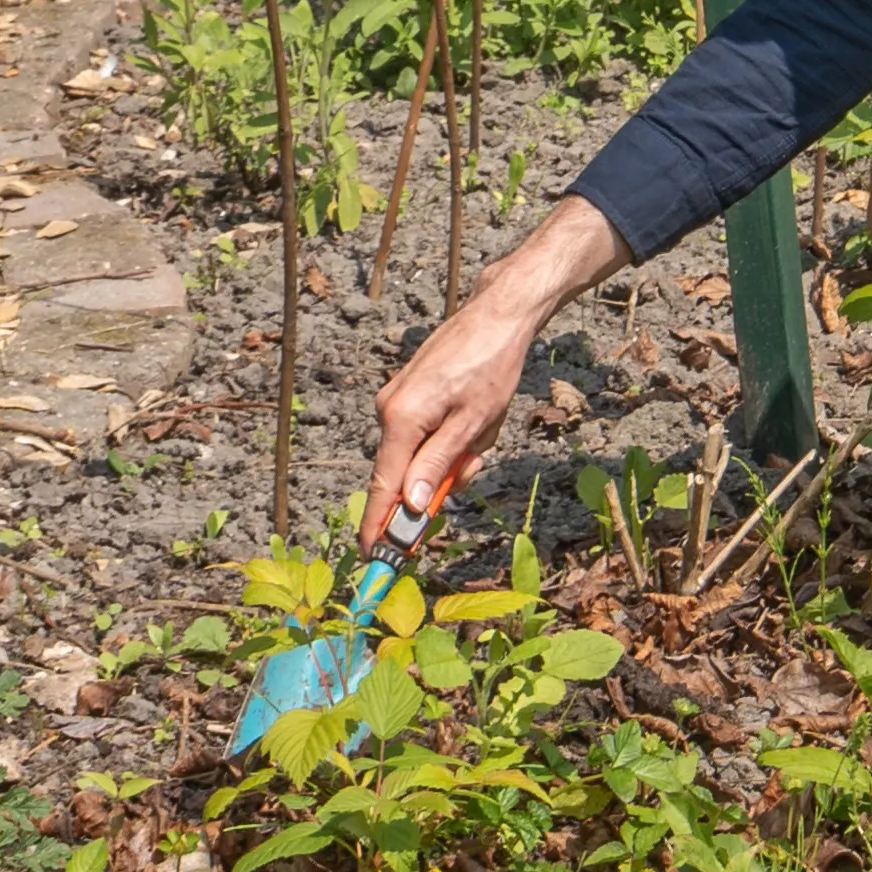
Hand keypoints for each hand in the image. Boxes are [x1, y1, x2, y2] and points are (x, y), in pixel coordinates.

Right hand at [362, 195, 630, 550]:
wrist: (498, 314)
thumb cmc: (492, 366)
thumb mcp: (474, 425)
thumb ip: (439, 467)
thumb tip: (410, 504)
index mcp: (401, 419)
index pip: (383, 486)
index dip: (379, 525)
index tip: (373, 558)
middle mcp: (388, 408)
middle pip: (399, 472)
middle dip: (433, 485)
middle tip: (466, 475)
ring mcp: (395, 397)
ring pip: (415, 452)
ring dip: (447, 457)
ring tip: (481, 429)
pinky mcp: (407, 391)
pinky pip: (420, 432)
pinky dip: (445, 438)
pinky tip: (473, 418)